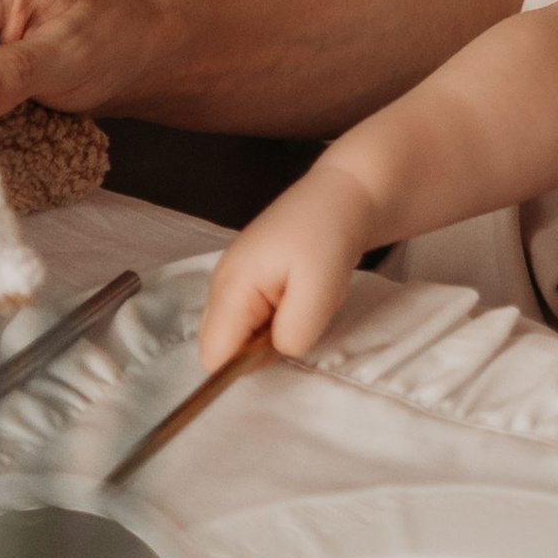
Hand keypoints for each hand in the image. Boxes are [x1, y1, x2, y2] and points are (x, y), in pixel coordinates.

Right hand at [199, 159, 380, 365]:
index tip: (280, 341)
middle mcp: (221, 284)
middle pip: (220, 347)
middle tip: (295, 315)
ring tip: (299, 300)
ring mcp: (232, 280)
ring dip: (270, 333)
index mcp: (231, 286)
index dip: (244, 365)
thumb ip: (292, 334)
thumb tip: (274, 352)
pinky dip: (275, 318)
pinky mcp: (247, 280)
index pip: (213, 356)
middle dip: (257, 350)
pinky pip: (251, 319)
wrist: (345, 193)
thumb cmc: (330, 237)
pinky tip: (297, 293)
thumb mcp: (319, 291)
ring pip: (239, 334)